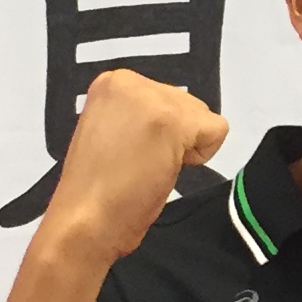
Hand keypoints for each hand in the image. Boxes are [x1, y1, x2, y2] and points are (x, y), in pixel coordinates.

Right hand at [40, 68, 227, 264]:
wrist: (84, 220)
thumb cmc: (97, 190)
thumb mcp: (112, 132)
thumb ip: (138, 117)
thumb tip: (173, 120)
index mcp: (111, 83)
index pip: (165, 97)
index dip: (159, 131)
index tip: (131, 151)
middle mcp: (128, 81)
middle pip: (186, 103)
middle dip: (173, 136)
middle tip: (139, 162)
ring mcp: (150, 98)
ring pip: (201, 115)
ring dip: (184, 145)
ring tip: (148, 165)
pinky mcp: (170, 120)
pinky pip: (216, 130)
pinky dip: (202, 154)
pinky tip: (167, 167)